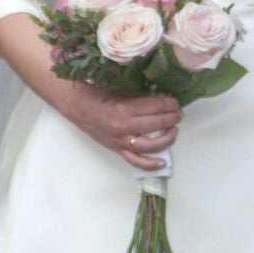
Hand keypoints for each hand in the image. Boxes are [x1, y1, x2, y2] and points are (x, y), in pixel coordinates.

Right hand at [61, 85, 181, 171]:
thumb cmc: (96, 94)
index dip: (168, 103)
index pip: (154, 107)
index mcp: (123, 108)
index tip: (174, 101)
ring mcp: (121, 141)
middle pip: (156, 124)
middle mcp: (123, 127)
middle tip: (178, 113)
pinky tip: (162, 162)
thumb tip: (160, 95)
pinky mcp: (117, 149)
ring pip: (150, 145)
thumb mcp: (118, 88)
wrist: (76, 106)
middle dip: (172, 117)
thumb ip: (138, 94)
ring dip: (167, 138)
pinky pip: (135, 161)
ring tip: (174, 130)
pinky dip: (150, 164)